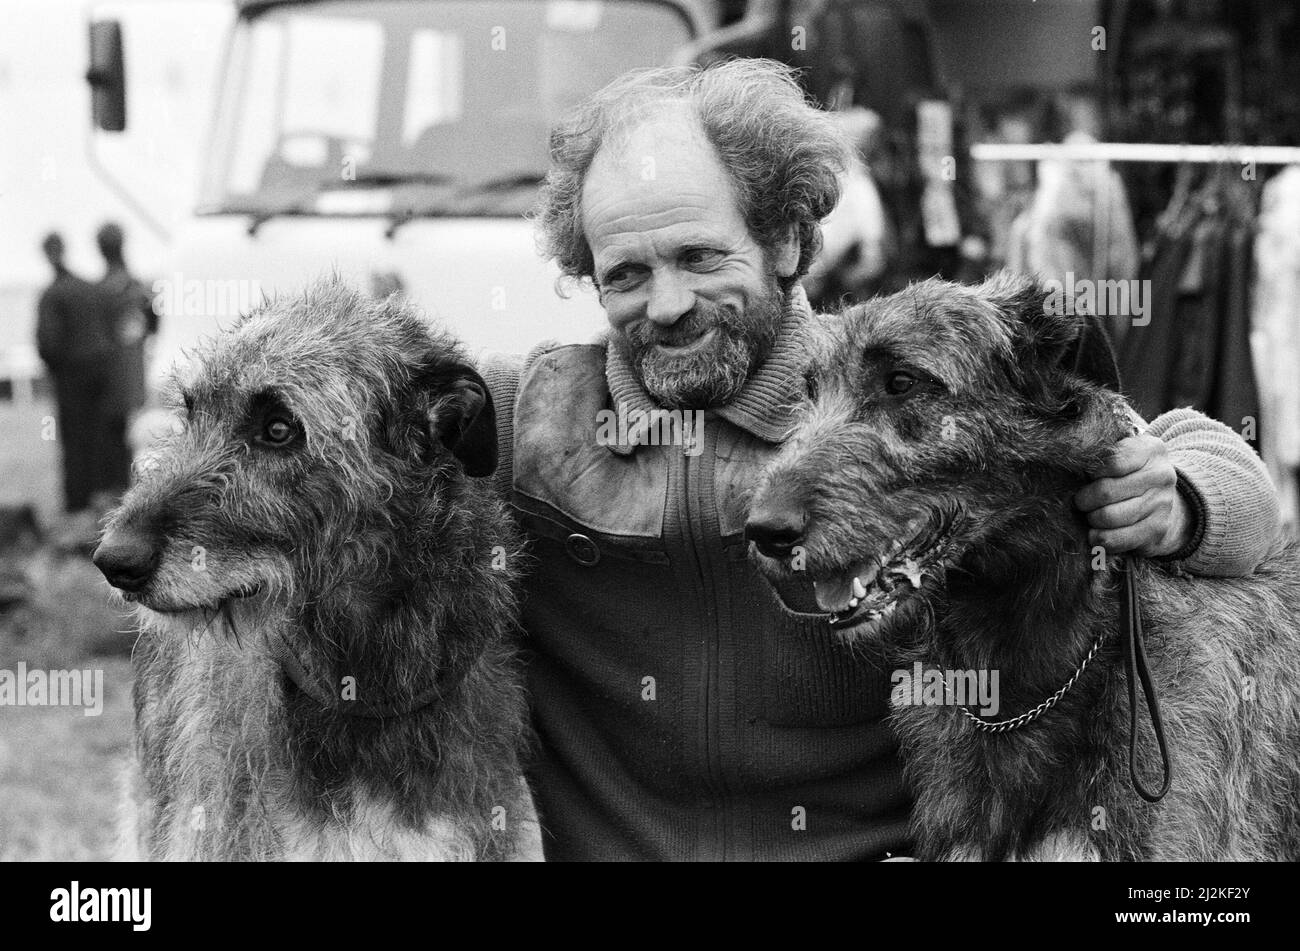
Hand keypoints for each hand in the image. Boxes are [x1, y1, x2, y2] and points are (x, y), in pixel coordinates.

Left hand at [1074, 434, 1191, 557]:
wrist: (1161, 501)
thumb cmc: (1128, 472)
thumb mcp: (1120, 453)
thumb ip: (1101, 453)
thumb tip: (1072, 462)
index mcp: (1151, 449)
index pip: (1112, 461)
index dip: (1090, 471)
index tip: (1085, 475)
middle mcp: (1162, 475)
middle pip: (1106, 491)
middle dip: (1084, 499)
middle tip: (1080, 501)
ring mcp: (1162, 503)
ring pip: (1108, 517)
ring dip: (1091, 519)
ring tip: (1089, 515)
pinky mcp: (1157, 529)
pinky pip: (1116, 538)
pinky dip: (1098, 538)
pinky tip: (1094, 533)